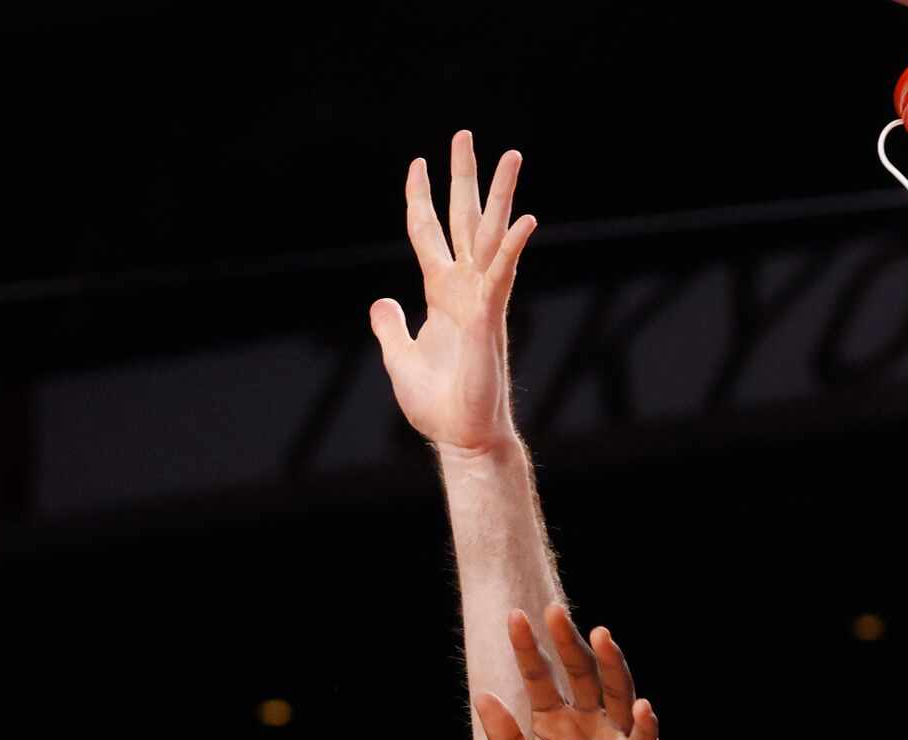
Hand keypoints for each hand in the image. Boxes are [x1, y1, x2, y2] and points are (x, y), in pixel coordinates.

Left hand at [370, 129, 535, 457]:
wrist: (461, 436)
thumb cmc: (437, 404)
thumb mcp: (399, 357)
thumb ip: (390, 326)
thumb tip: (380, 301)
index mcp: (441, 293)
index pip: (429, 232)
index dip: (421, 197)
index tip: (418, 164)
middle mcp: (464, 288)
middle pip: (465, 219)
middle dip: (464, 177)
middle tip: (464, 134)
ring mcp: (480, 300)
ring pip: (492, 236)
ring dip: (501, 195)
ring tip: (512, 154)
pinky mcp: (489, 319)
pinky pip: (502, 276)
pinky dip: (513, 248)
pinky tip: (527, 220)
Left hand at [476, 604, 661, 739]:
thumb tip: (482, 695)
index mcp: (553, 724)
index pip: (540, 678)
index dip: (529, 650)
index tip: (515, 617)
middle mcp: (587, 722)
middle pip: (580, 674)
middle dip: (568, 643)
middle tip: (555, 610)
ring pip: (616, 693)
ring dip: (611, 666)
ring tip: (601, 636)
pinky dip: (644, 726)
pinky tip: (642, 707)